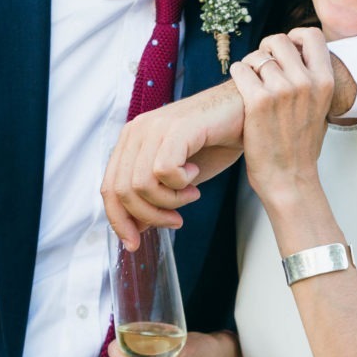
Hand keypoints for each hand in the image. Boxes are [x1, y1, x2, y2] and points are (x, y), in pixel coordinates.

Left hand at [102, 80, 245, 248]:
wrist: (247, 112)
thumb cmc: (215, 141)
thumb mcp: (179, 177)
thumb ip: (153, 197)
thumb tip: (134, 228)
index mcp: (131, 140)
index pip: (109, 188)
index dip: (119, 221)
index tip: (134, 244)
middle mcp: (137, 130)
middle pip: (121, 191)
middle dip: (150, 216)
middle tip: (176, 219)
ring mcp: (154, 127)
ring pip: (142, 184)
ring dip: (170, 200)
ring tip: (191, 193)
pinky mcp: (175, 128)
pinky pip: (164, 171)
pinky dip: (181, 183)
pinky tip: (196, 173)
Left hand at [230, 28, 333, 208]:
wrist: (288, 178)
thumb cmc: (302, 144)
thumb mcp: (321, 108)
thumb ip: (314, 80)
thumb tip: (302, 53)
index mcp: (325, 81)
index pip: (312, 35)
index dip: (295, 37)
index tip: (286, 52)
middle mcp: (306, 82)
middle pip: (279, 39)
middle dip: (267, 50)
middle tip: (263, 67)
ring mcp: (281, 90)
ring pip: (257, 56)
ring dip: (250, 66)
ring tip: (252, 83)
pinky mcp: (258, 101)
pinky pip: (240, 69)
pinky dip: (237, 75)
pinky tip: (241, 88)